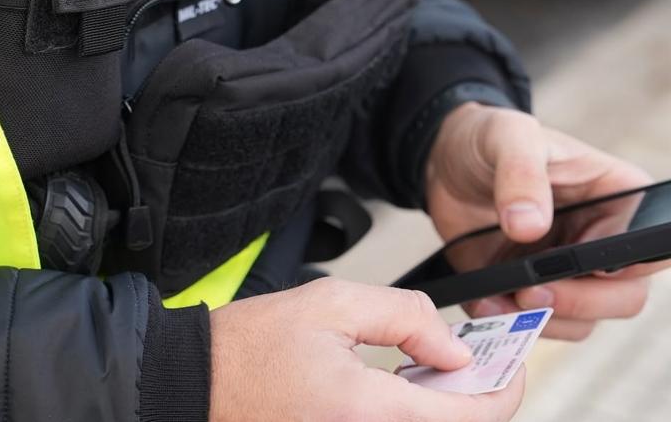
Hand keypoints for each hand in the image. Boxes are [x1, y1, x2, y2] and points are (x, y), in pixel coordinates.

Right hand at [209, 278, 524, 421]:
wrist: (200, 384)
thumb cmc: (251, 347)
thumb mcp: (332, 303)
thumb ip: (405, 316)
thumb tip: (453, 347)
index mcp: (368, 413)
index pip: (471, 417)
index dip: (504, 386)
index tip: (512, 360)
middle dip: (477, 395)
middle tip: (472, 357)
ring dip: (447, 407)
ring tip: (436, 366)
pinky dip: (416, 414)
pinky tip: (406, 385)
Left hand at [426, 102, 661, 339]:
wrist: (445, 159)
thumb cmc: (490, 137)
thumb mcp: (508, 137)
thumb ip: (521, 174)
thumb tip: (529, 227)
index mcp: (617, 199)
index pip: (650, 247)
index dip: (627, 266)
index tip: (584, 266)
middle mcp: (600, 240)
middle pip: (624, 297)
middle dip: (580, 303)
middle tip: (531, 290)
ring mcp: (565, 270)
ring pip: (581, 321)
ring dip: (542, 319)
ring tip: (504, 297)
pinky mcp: (529, 287)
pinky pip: (534, 324)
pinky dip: (510, 323)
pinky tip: (485, 303)